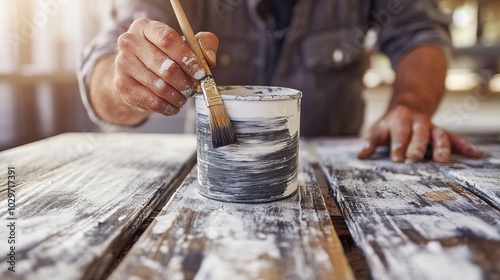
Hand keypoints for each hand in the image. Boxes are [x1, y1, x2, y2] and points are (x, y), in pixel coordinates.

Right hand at [113, 18, 217, 115]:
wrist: (133, 73)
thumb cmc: (163, 55)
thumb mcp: (183, 44)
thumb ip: (203, 44)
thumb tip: (209, 60)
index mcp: (145, 27)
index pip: (168, 39)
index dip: (188, 58)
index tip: (201, 72)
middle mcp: (129, 42)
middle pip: (166, 67)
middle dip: (185, 82)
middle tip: (193, 88)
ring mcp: (123, 64)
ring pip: (160, 87)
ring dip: (178, 96)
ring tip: (184, 96)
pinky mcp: (123, 85)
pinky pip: (153, 101)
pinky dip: (168, 107)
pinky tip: (174, 105)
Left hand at [357, 105, 483, 162]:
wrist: (407, 107)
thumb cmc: (389, 125)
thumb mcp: (376, 130)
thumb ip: (369, 142)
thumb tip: (360, 155)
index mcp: (400, 120)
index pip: (399, 133)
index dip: (398, 145)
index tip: (397, 158)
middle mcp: (418, 122)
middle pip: (419, 133)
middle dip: (417, 146)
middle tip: (414, 159)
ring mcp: (432, 127)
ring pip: (439, 135)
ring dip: (441, 147)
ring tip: (442, 161)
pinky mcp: (443, 133)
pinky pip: (456, 139)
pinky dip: (467, 146)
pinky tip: (478, 154)